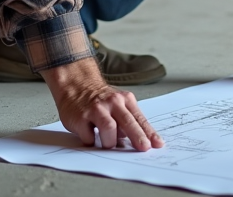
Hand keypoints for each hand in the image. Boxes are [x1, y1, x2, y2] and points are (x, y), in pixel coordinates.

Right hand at [39, 58, 163, 150]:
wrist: (76, 84)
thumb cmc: (99, 99)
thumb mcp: (118, 104)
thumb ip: (128, 120)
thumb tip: (138, 140)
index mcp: (125, 100)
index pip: (140, 118)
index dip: (149, 132)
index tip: (157, 144)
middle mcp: (112, 103)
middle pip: (128, 122)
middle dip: (138, 137)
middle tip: (144, 148)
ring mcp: (96, 109)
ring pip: (109, 129)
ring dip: (110, 141)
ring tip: (108, 143)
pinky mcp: (80, 118)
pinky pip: (90, 136)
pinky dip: (92, 141)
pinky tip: (91, 135)